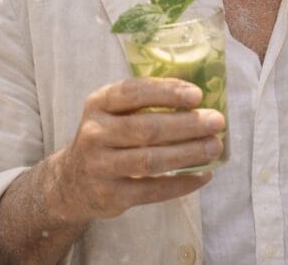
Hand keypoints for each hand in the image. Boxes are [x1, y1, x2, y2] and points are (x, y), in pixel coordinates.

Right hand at [44, 77, 224, 223]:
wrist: (71, 181)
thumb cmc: (107, 136)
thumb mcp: (113, 111)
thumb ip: (145, 101)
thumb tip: (199, 98)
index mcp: (98, 104)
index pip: (132, 92)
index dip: (166, 92)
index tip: (197, 94)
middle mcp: (95, 134)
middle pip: (146, 128)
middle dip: (187, 125)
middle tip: (217, 121)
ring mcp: (100, 167)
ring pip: (150, 160)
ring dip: (188, 153)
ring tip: (215, 147)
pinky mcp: (110, 196)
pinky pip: (152, 190)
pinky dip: (181, 183)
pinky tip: (203, 175)